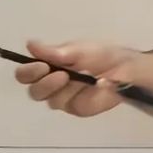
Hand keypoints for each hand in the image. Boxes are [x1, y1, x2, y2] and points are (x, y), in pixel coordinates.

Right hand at [15, 40, 139, 116]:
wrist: (125, 69)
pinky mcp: (76, 108)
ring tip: (74, 77)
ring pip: (48, 99)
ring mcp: (64, 97)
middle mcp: (53, 83)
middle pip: (33, 90)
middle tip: (59, 74)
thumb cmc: (102, 55)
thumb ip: (54, 52)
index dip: (28, 71)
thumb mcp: (78, 50)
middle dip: (42, 83)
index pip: (27, 73)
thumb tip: (30, 44)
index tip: (41, 66)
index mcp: (50, 66)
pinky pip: (67, 105)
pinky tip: (89, 86)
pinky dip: (75, 95)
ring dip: (59, 88)